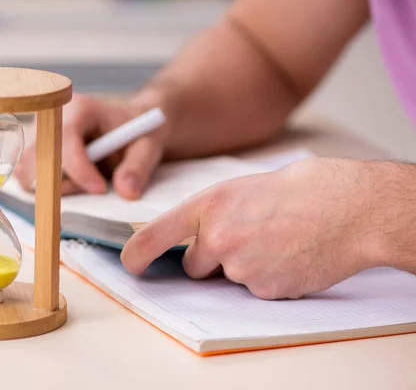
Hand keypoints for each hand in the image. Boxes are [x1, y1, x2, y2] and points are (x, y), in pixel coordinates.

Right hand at [14, 94, 169, 199]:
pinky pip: (27, 178)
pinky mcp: (34, 153)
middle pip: (36, 156)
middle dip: (60, 182)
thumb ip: (138, 168)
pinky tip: (74, 183)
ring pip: (28, 170)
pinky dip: (47, 189)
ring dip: (54, 187)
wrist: (129, 128)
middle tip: (92, 189)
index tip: (100, 188)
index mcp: (80, 109)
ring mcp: (38, 136)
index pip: (65, 138)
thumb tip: (126, 192)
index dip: (79, 169)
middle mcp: (52, 119)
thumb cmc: (137, 133)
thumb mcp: (147, 147)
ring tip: (87, 181)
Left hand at [121, 158, 385, 299]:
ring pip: (228, 277)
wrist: (347, 207)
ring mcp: (241, 267)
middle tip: (242, 239)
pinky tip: (288, 256)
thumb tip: (196, 240)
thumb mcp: (241, 188)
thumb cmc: (299, 189)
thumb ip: (212, 215)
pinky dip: (267, 278)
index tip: (129, 265)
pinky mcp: (265, 290)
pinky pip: (255, 290)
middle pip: (193, 266)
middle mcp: (217, 238)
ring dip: (243, 267)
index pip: (152, 236)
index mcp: (207, 206)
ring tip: (275, 241)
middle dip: (208, 260)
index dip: (135, 255)